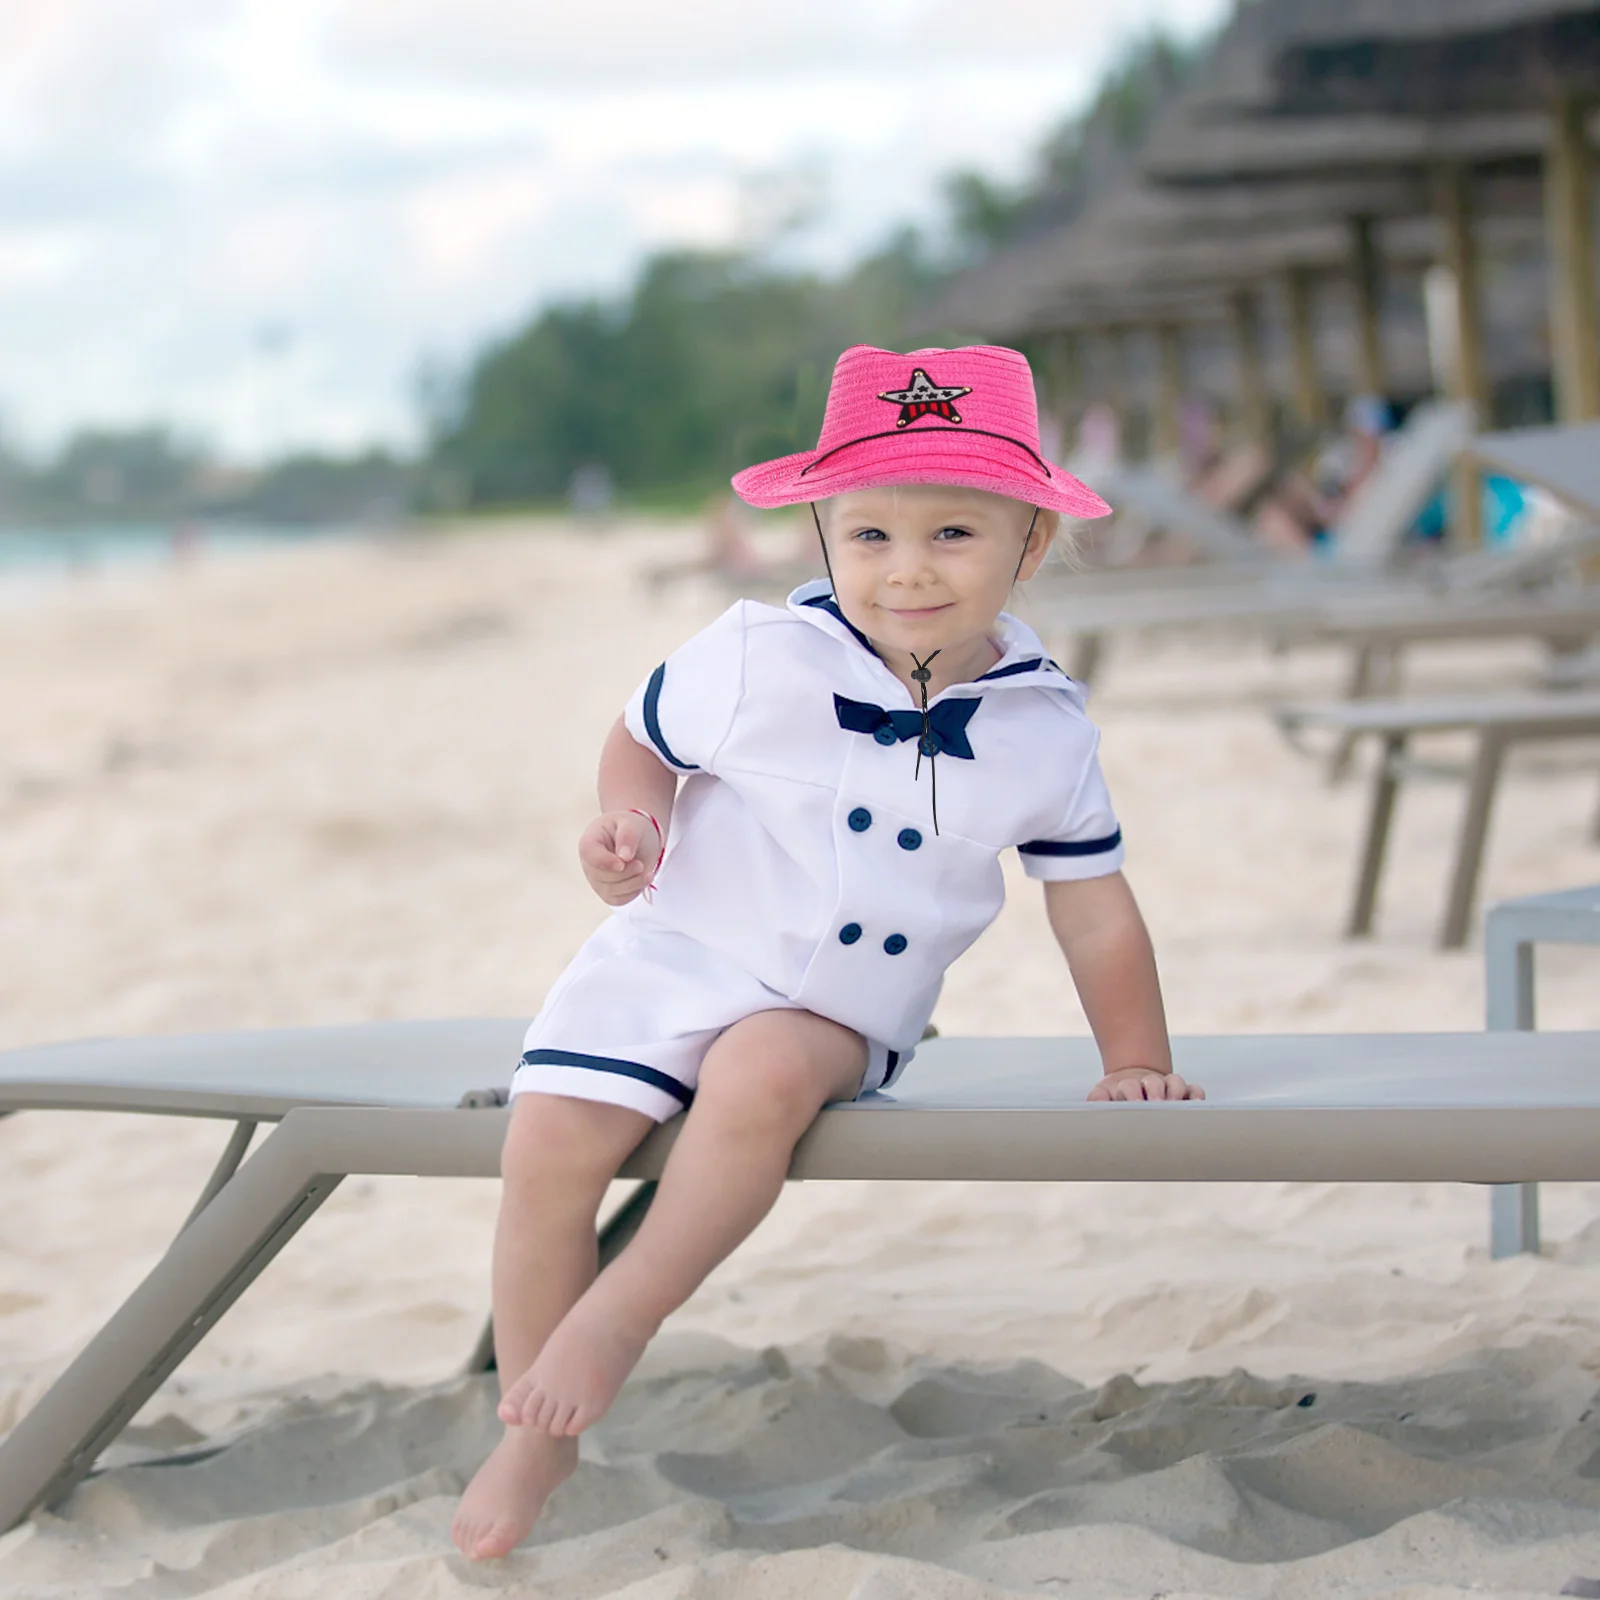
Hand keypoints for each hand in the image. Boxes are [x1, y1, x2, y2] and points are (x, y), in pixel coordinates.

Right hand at [579, 810, 662, 905]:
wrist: (638, 838)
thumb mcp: (631, 824)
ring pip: (611, 891)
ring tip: (645, 870)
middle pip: (602, 876)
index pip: (589, 854)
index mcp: (589, 842)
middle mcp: (589, 864)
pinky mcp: (609, 893)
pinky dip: (634, 891)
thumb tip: (624, 857)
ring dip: (633, 882)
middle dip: (626, 872)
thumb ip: (627, 836)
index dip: (605, 861)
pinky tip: (642, 879)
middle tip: (640, 863)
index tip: (623, 862)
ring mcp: (597, 881)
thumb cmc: (630, 827)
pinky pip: (620, 899)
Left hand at [1088, 1068, 1204, 1101]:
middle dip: (1156, 1091)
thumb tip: (1098, 1098)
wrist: (1130, 1092)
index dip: (1132, 1093)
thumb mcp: (1102, 1096)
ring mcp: (1168, 1087)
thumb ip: (1097, 1098)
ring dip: (1176, 1091)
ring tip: (1176, 1105)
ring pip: (1176, 1082)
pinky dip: (1196, 1095)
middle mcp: (1149, 1084)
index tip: (1134, 1103)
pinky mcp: (1184, 1094)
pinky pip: (1194, 1090)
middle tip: (1157, 1104)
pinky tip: (1197, 1104)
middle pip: (1154, 1082)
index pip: (1130, 1086)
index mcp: (1128, 1086)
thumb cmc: (1115, 1100)